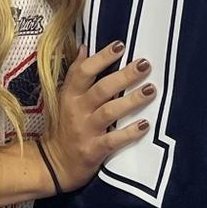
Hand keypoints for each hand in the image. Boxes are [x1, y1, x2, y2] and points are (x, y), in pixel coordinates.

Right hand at [42, 43, 153, 190]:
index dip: (102, 57)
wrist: (55, 163)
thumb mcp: (65, 97)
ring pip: (109, 112)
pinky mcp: (93, 150)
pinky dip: (129, 133)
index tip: (121, 45)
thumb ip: (76, 73)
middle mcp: (77, 110)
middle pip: (101, 89)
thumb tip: (84, 46)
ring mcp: (85, 131)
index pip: (84, 72)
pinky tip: (145, 125)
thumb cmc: (66, 125)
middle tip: (144, 64)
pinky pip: (113, 140)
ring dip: (131, 100)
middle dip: (124, 76)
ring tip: (151, 89)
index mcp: (70, 95)